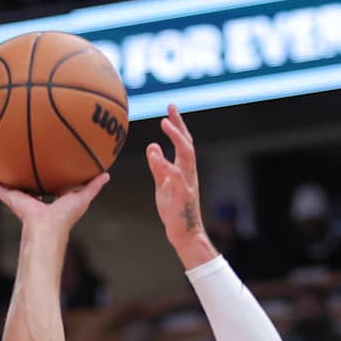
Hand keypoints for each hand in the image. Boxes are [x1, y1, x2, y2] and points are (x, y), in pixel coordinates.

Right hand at [0, 172, 108, 235]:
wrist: (48, 227)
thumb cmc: (66, 216)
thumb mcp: (83, 197)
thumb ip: (93, 186)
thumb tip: (107, 174)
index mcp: (51, 201)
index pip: (50, 187)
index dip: (50, 177)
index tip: (49, 165)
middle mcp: (36, 201)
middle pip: (31, 186)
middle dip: (28, 175)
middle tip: (24, 160)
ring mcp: (23, 201)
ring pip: (15, 187)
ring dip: (9, 177)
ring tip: (2, 163)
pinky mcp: (13, 201)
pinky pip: (2, 190)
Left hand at [145, 105, 216, 267]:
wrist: (184, 233)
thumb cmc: (174, 210)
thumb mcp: (162, 184)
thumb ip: (158, 166)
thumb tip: (152, 146)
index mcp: (183, 169)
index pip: (182, 142)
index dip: (177, 124)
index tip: (170, 108)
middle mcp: (188, 172)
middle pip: (187, 143)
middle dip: (180, 124)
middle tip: (170, 107)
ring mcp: (188, 182)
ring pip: (187, 154)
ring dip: (176, 137)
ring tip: (165, 123)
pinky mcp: (184, 194)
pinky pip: (176, 176)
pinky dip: (166, 164)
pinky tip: (156, 155)